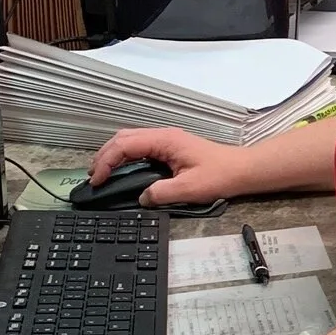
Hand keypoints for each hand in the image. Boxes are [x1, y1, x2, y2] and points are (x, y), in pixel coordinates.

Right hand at [90, 126, 254, 207]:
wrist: (241, 170)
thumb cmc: (219, 176)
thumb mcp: (189, 189)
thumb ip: (161, 194)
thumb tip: (141, 198)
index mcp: (165, 140)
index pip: (125, 145)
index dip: (106, 161)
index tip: (98, 181)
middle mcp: (163, 135)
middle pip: (123, 138)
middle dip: (104, 155)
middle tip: (93, 177)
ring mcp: (166, 140)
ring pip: (130, 140)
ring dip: (113, 154)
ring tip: (102, 174)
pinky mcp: (169, 148)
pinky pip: (140, 147)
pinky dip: (125, 156)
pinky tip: (121, 171)